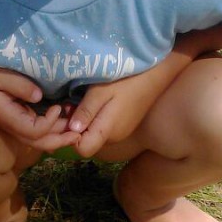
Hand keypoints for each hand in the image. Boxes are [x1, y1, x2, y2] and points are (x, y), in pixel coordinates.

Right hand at [0, 65, 70, 142]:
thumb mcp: (0, 75)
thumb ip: (20, 85)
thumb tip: (40, 96)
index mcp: (7, 118)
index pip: (34, 131)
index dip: (49, 124)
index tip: (58, 108)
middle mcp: (12, 126)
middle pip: (40, 143)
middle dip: (61, 140)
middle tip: (79, 133)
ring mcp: (14, 125)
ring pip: (40, 140)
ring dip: (59, 136)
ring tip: (76, 128)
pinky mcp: (18, 119)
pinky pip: (37, 131)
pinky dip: (52, 129)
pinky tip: (64, 121)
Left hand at [55, 22, 221, 157]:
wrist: (159, 72)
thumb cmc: (127, 79)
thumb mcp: (101, 92)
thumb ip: (85, 112)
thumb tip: (70, 130)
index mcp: (108, 131)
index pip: (82, 149)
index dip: (69, 137)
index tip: (63, 119)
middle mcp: (115, 136)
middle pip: (86, 142)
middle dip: (73, 128)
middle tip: (65, 105)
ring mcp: (121, 130)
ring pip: (93, 134)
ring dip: (82, 121)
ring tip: (75, 100)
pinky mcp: (124, 123)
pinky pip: (102, 127)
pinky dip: (92, 117)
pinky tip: (90, 101)